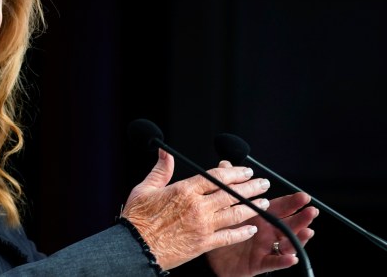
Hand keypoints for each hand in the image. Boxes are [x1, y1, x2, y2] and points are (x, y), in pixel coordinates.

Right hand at [121, 150, 270, 269]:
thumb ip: (160, 169)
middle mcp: (197, 207)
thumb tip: (164, 152)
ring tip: (264, 203)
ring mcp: (203, 226)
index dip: (234, 173)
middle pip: (231, 194)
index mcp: (184, 190)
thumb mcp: (145, 188)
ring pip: (235, 214)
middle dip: (251, 187)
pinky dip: (242, 232)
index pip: (216, 177)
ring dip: (252, 207)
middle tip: (262, 183)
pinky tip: (251, 228)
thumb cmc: (138, 219)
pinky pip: (229, 236)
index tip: (245, 171)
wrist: (136, 246)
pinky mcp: (204, 243)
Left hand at [205, 161, 318, 276]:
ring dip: (298, 238)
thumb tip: (226, 164)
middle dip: (301, 217)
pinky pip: (273, 262)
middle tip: (311, 210)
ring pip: (286, 243)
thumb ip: (229, 187)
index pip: (279, 207)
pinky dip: (283, 261)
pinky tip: (291, 258)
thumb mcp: (225, 207)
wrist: (212, 254)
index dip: (292, 202)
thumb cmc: (223, 230)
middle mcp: (267, 232)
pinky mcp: (259, 263)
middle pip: (288, 224)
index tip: (303, 196)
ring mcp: (265, 248)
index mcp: (260, 217)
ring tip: (307, 231)